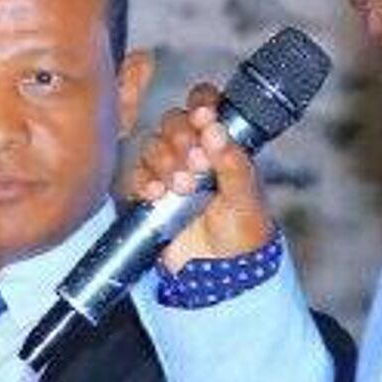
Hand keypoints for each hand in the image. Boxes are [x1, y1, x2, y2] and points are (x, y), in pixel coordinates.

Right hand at [129, 83, 275, 272]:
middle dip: (182, 139)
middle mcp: (194, 153)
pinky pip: (135, 176)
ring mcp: (169, 173)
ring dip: (165, 162)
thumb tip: (215, 130)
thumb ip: (233, 162)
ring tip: (183, 187)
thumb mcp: (246, 197)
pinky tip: (158, 194)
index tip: (204, 118)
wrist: (221, 275)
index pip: (205, 107)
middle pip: (173, 122)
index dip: (200, 106)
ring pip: (152, 146)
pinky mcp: (149, 196)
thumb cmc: (244, 234)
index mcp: (221, 145)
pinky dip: (144, 182)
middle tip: (198, 163)